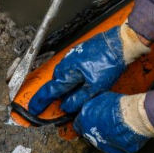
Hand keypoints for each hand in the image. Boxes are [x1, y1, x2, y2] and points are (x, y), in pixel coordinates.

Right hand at [28, 23, 149, 115]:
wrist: (120, 43)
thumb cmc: (109, 62)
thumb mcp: (95, 87)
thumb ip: (78, 98)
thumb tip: (66, 106)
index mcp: (67, 72)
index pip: (50, 91)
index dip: (40, 102)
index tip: (33, 109)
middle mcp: (66, 63)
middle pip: (56, 82)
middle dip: (55, 94)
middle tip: (59, 105)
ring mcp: (72, 56)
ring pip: (64, 75)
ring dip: (66, 85)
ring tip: (73, 94)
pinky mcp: (80, 52)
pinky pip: (71, 68)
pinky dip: (73, 77)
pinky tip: (82, 80)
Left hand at [73, 92, 153, 152]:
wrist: (134, 117)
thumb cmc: (119, 105)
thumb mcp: (101, 98)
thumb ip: (93, 106)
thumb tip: (92, 107)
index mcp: (84, 120)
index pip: (77, 124)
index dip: (84, 121)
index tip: (90, 119)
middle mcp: (90, 135)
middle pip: (88, 134)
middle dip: (94, 130)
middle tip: (105, 123)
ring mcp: (102, 145)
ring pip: (101, 143)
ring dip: (106, 137)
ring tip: (116, 129)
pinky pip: (116, 150)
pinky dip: (119, 145)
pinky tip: (124, 138)